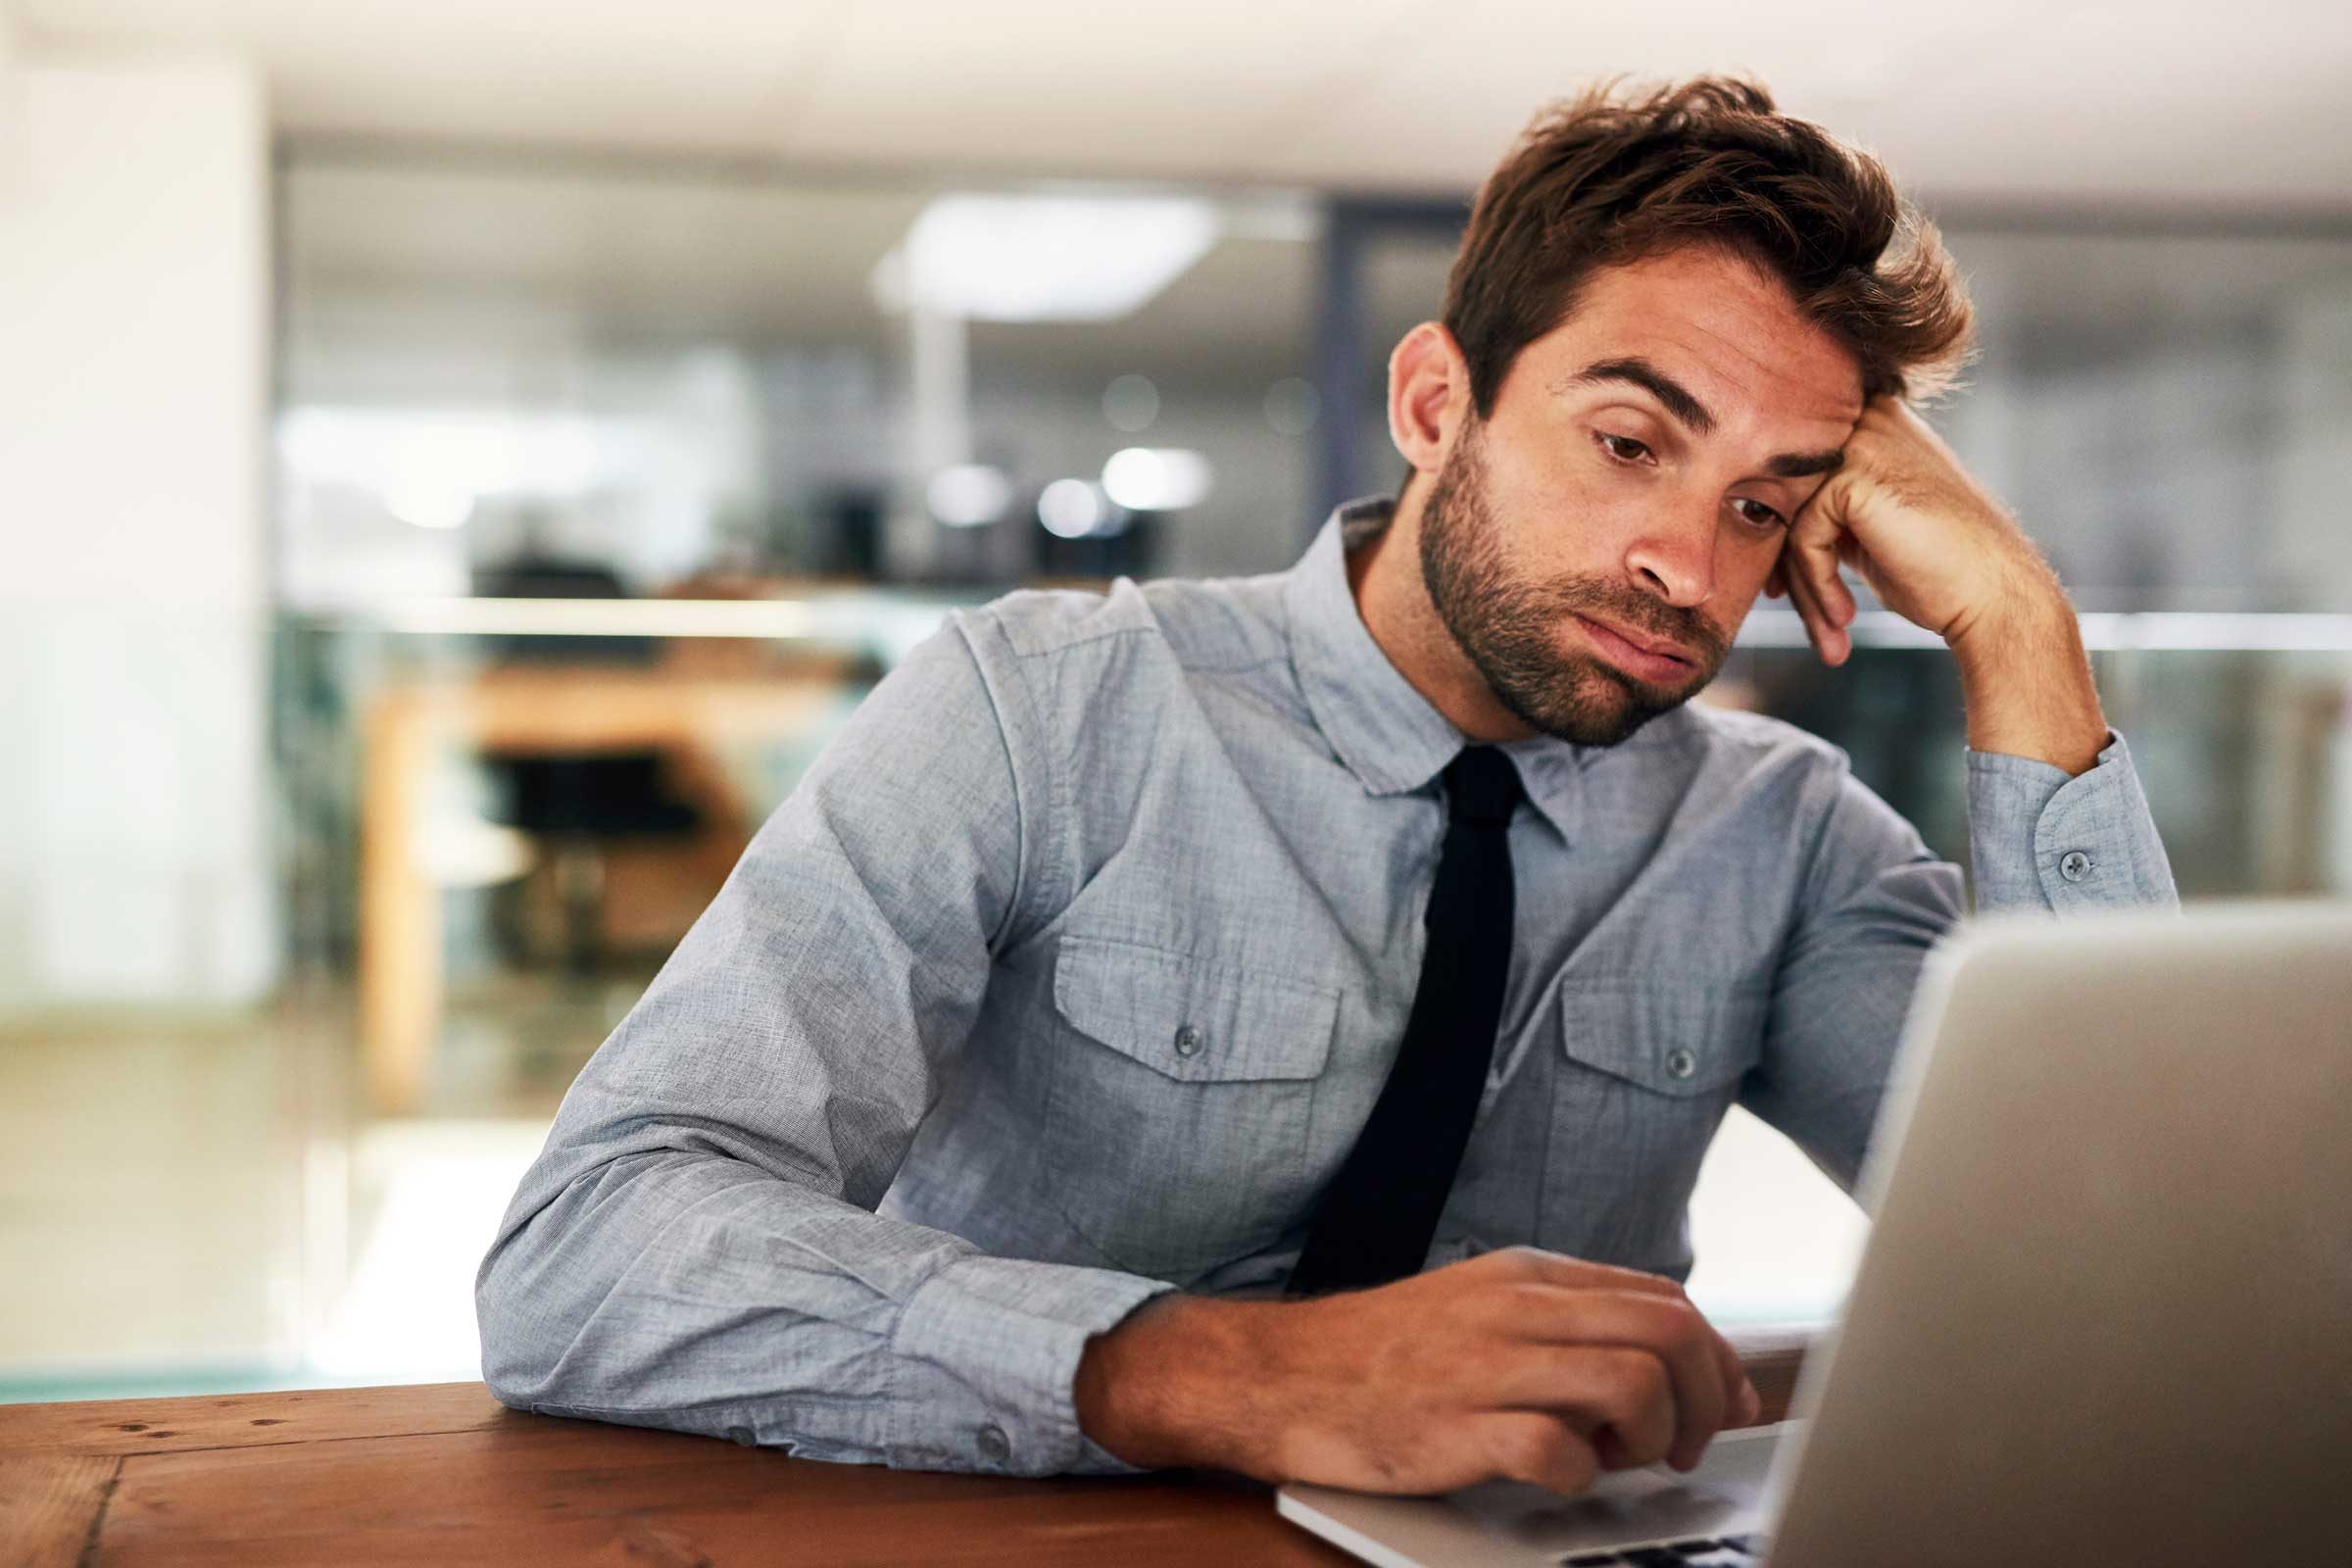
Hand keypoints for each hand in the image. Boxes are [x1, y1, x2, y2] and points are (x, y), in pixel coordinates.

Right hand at [1072, 1246, 1760, 1497]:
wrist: (1275, 1374)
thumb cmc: (1383, 1355)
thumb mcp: (1481, 1309)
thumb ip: (1566, 1324)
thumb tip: (1669, 1359)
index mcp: (1528, 1277)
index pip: (1666, 1299)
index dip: (1718, 1360)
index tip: (1728, 1405)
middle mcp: (1514, 1310)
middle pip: (1667, 1334)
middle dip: (1704, 1399)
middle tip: (1683, 1447)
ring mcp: (1483, 1367)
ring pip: (1630, 1382)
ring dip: (1652, 1437)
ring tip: (1622, 1462)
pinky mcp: (1452, 1428)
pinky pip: (1556, 1450)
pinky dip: (1578, 1476)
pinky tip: (1557, 1479)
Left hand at [1766, 397, 2063, 664]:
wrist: (1993, 594)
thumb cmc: (1936, 567)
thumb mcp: (1867, 525)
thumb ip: (1822, 506)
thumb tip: (1754, 512)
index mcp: (1871, 421)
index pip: (1796, 479)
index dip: (1785, 541)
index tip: (1787, 594)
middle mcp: (1866, 417)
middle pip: (1788, 496)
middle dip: (1790, 568)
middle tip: (1811, 622)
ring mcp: (1860, 441)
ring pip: (1791, 520)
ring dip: (1804, 586)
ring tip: (1830, 632)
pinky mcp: (1852, 476)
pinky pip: (1803, 537)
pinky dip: (1817, 584)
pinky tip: (1845, 616)